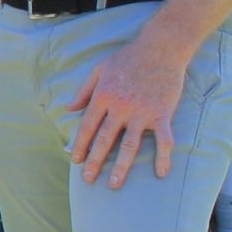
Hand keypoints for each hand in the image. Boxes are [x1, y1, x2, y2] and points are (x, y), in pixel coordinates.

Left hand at [68, 39, 188, 188]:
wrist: (160, 47)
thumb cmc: (127, 58)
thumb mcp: (98, 70)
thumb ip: (83, 91)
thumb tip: (68, 109)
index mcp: (102, 97)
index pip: (87, 127)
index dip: (79, 145)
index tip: (75, 160)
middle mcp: (119, 107)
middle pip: (104, 140)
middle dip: (94, 162)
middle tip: (87, 179)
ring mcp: (141, 112)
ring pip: (129, 145)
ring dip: (121, 167)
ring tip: (113, 184)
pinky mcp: (162, 114)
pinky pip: (163, 140)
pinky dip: (163, 157)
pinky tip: (160, 173)